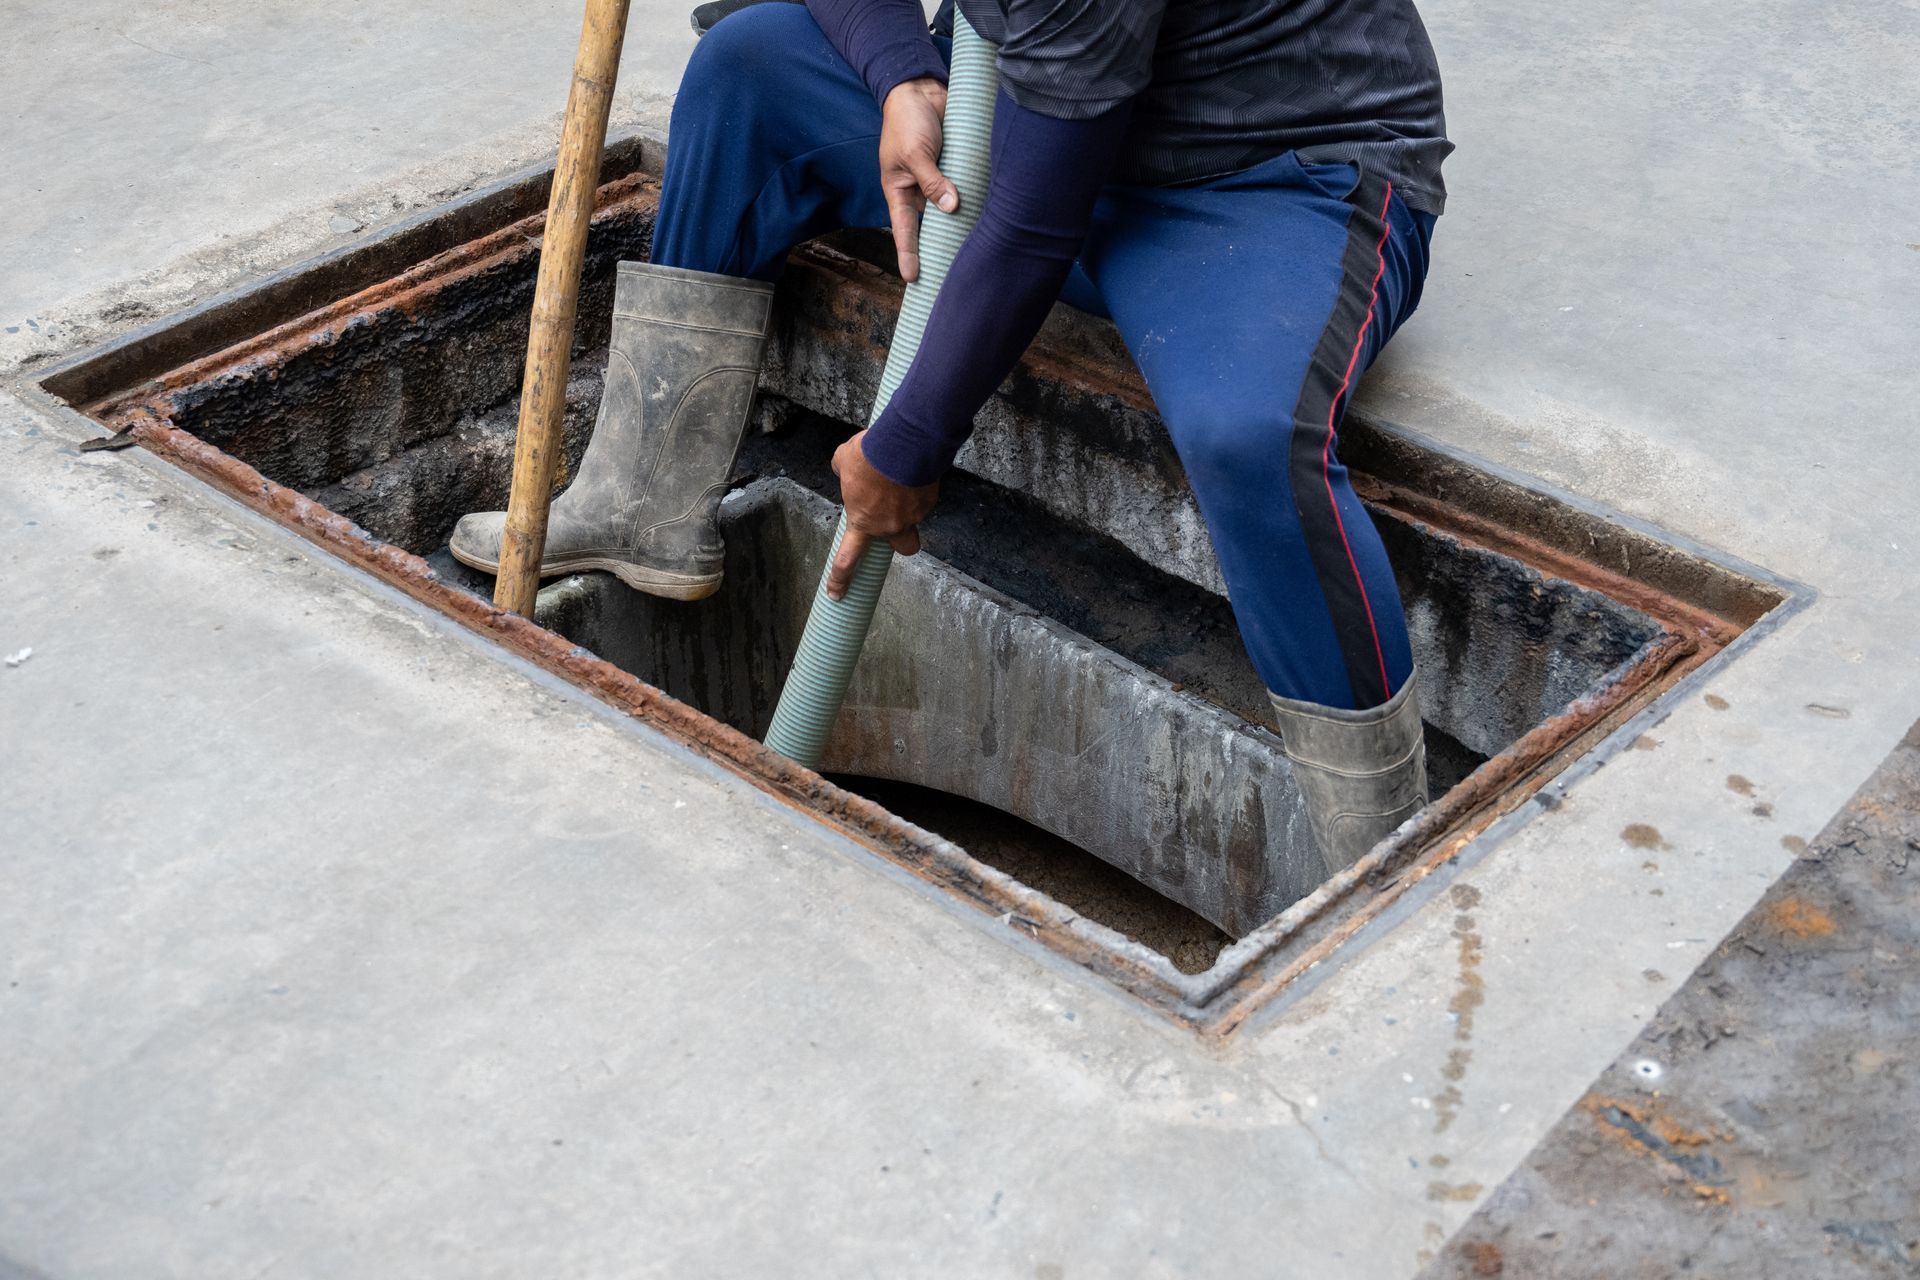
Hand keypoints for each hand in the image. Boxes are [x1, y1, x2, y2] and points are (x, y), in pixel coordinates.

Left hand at [827, 430, 938, 599]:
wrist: (905, 442)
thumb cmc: (871, 454)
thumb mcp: (843, 459)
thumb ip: (841, 470)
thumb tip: (843, 467)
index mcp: (863, 522)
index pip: (848, 559)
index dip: (841, 578)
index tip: (837, 593)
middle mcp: (890, 526)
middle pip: (904, 549)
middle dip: (901, 539)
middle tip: (894, 520)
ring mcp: (913, 516)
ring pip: (914, 518)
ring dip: (908, 503)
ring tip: (900, 476)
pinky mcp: (930, 500)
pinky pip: (923, 498)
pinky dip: (916, 486)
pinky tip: (911, 469)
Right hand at [879, 77, 959, 282]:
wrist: (921, 88)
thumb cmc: (907, 120)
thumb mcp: (915, 152)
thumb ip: (932, 180)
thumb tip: (952, 207)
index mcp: (900, 190)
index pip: (903, 230)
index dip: (908, 254)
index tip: (913, 278)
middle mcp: (920, 191)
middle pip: (930, 226)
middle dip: (940, 248)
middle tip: (951, 274)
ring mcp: (940, 181)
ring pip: (951, 210)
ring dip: (962, 223)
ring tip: (976, 251)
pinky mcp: (957, 169)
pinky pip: (966, 189)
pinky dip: (975, 199)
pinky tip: (990, 215)